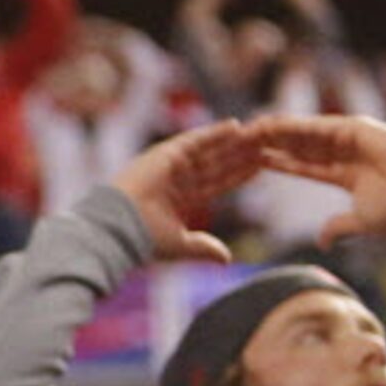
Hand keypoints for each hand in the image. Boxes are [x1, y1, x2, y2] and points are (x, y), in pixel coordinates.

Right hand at [109, 120, 263, 262]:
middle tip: (266, 143)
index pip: (217, 182)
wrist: (119, 228)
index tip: (260, 166)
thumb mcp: (181, 245)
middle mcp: (178, 179)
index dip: (238, 174)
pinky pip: (195, 140)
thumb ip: (204, 247)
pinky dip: (215, 132)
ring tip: (257, 133)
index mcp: (182, 198)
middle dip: (240, 155)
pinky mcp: (165, 154)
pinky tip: (236, 126)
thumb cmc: (144, 239)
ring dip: (233, 142)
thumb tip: (227, 259)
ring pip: (210, 151)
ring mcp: (171, 165)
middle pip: (217, 163)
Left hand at [251, 114, 385, 246]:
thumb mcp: (361, 222)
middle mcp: (348, 151)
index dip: (280, 163)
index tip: (255, 161)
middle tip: (242, 141)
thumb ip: (339, 228)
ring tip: (246, 129)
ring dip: (275, 131)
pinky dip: (291, 125)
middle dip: (272, 144)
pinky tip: (267, 125)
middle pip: (300, 146)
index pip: (305, 166)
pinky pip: (315, 126)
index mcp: (348, 173)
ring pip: (304, 133)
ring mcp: (353, 137)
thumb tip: (322, 242)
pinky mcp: (356, 128)